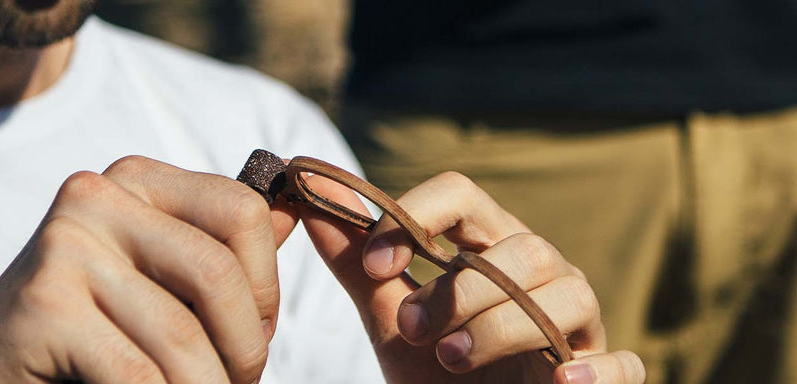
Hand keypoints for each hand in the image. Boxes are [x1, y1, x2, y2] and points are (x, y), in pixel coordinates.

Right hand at [0, 156, 300, 383]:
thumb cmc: (89, 331)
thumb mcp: (159, 279)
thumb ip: (219, 248)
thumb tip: (293, 212)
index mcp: (136, 179)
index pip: (244, 213)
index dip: (266, 288)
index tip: (254, 336)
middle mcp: (96, 195)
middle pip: (220, 275)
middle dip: (245, 349)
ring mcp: (64, 245)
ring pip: (184, 336)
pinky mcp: (43, 305)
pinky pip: (141, 374)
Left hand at [297, 171, 645, 383]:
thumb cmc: (437, 371)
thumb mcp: (393, 320)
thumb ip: (359, 265)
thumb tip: (311, 195)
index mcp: (487, 249)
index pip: (462, 196)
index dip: (416, 216)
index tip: (375, 262)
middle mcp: (539, 274)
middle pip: (520, 247)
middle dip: (459, 288)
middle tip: (412, 329)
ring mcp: (577, 322)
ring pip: (567, 293)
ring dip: (502, 325)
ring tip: (452, 359)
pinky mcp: (602, 374)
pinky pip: (623, 362)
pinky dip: (597, 369)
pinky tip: (561, 381)